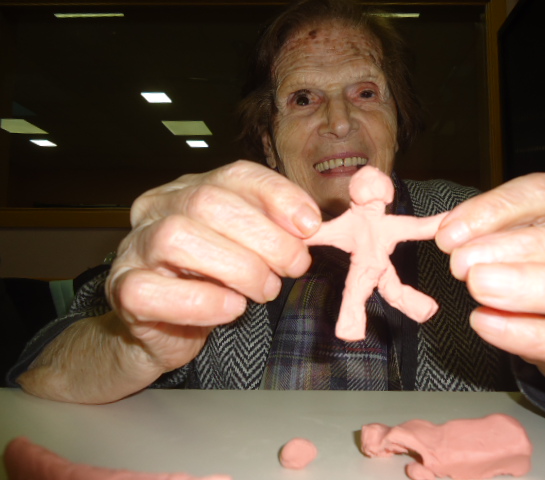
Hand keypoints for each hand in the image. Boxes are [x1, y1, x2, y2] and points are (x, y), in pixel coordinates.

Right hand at [107, 160, 320, 374]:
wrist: (164, 331)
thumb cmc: (211, 284)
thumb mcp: (245, 249)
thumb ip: (271, 230)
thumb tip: (309, 226)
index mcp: (189, 189)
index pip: (235, 174)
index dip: (278, 195)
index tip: (310, 226)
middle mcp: (157, 208)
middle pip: (209, 202)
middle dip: (265, 237)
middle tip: (293, 267)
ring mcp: (135, 247)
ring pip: (179, 237)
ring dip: (238, 267)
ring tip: (265, 289)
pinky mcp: (123, 290)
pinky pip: (154, 290)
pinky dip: (202, 301)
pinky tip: (231, 308)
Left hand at [435, 173, 544, 398]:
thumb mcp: (519, 233)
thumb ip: (485, 230)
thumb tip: (441, 230)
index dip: (494, 211)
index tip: (449, 234)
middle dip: (518, 250)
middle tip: (463, 266)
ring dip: (533, 289)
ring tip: (479, 290)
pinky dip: (537, 336)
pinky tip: (489, 324)